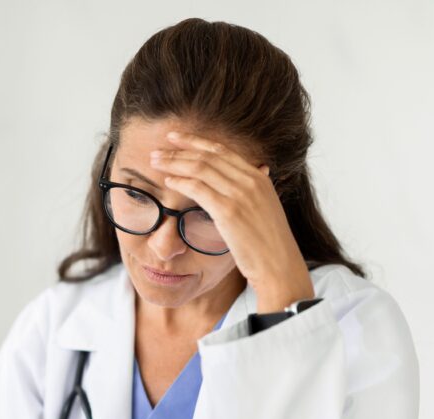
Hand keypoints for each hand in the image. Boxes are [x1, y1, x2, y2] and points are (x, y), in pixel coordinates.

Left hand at [150, 130, 314, 311]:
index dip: (196, 141)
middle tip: (157, 150)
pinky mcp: (229, 211)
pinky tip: (168, 182)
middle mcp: (251, 180)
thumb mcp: (264, 209)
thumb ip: (255, 191)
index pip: (222, 150)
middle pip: (208, 156)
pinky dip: (180, 182)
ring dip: (174, 163)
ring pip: (200, 168)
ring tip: (155, 162)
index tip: (176, 138)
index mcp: (259, 177)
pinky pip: (198, 188)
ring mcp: (240, 194)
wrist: (279, 265)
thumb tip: (257, 173)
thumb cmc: (268, 244)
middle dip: (179, 150)